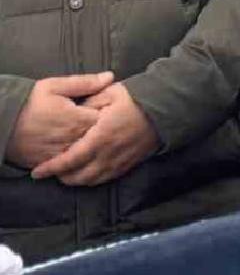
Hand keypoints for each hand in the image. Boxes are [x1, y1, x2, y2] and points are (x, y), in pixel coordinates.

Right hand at [3, 72, 112, 168]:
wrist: (0, 123)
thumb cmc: (28, 102)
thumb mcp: (54, 86)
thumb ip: (85, 83)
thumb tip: (110, 77)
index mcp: (77, 119)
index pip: (108, 118)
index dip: (111, 113)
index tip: (111, 108)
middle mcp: (72, 139)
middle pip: (99, 137)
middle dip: (104, 130)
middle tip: (105, 122)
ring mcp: (62, 153)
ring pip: (87, 152)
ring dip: (92, 144)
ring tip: (92, 135)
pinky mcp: (51, 163)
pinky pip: (71, 163)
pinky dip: (78, 157)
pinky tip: (79, 147)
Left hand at [31, 82, 159, 185]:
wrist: (167, 108)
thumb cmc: (137, 98)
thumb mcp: (110, 92)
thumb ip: (88, 101)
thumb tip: (73, 109)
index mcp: (101, 136)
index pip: (70, 159)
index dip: (52, 168)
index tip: (37, 172)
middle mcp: (110, 153)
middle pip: (78, 176)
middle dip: (61, 177)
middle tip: (50, 172)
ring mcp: (120, 161)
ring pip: (92, 181)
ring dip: (76, 180)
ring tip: (65, 174)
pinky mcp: (130, 164)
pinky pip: (106, 179)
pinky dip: (92, 180)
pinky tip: (87, 174)